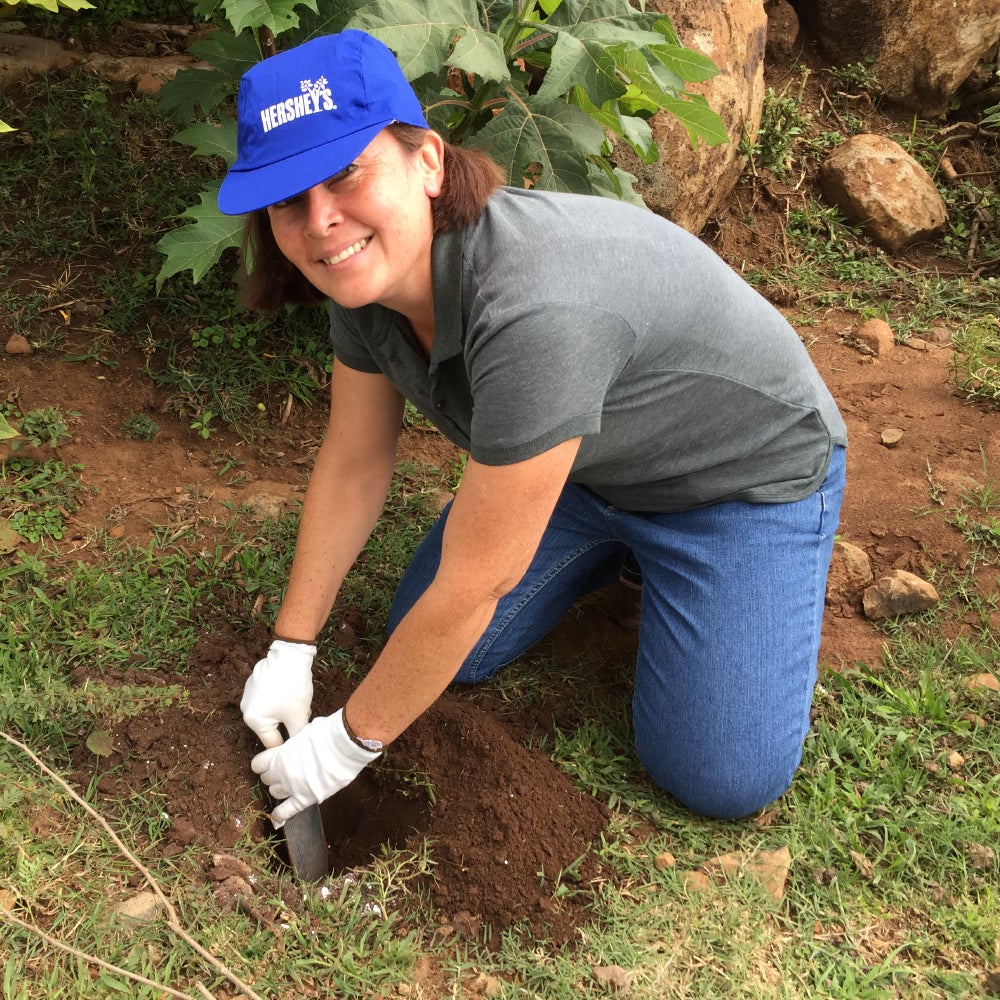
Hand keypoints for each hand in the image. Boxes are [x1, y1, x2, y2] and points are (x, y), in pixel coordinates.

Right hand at [241, 639, 315, 747]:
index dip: (288, 743)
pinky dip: (280, 698)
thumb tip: (297, 749)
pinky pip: (268, 698)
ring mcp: (248, 694)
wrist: (290, 655)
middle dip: (288, 723)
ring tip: (298, 701)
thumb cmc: (292, 687)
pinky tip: (290, 690)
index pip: (272, 743)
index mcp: (253, 720)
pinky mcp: (254, 682)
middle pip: (271, 726)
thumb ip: (296, 736)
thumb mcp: (298, 716)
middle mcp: (245, 709)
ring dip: (285, 711)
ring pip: (271, 711)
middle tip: (303, 713)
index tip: (300, 739)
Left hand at [252, 709, 380, 826]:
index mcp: (279, 755)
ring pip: (275, 793)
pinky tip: (277, 819)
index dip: (263, 762)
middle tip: (283, 770)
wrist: (345, 746)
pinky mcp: (306, 799)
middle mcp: (282, 773)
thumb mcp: (303, 733)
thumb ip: (292, 744)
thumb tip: (293, 746)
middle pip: (267, 779)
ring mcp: (293, 788)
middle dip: (273, 774)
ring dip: (280, 788)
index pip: (258, 764)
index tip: (269, 761)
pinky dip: (280, 815)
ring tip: (290, 784)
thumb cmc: (327, 734)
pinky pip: (287, 811)